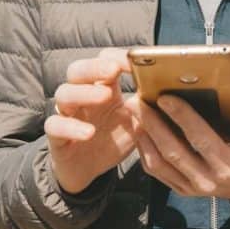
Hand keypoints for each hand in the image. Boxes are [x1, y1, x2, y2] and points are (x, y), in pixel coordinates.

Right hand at [44, 48, 139, 193]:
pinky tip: (88, 132)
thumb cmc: (112, 140)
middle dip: (95, 67)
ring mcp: (66, 113)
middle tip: (114, 71)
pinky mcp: (56, 135)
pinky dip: (71, 126)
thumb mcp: (137, 125)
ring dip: (84, 92)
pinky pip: (56, 125)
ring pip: (64, 93)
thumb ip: (149, 110)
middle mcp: (81, 94)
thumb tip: (173, 96)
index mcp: (102, 86)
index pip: (104, 61)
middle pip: (78, 69)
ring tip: (105, 96)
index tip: (136, 61)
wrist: (88, 171)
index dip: (118, 58)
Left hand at [132, 92, 229, 201]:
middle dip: (153, 124)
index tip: (165, 97)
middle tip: (138, 100)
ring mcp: (192, 188)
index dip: (182, 118)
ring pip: (160, 163)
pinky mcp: (181, 189)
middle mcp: (208, 181)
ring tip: (134, 110)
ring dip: (144, 136)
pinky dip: (144, 150)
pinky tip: (139, 128)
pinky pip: (157, 171)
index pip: (201, 139)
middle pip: (173, 151)